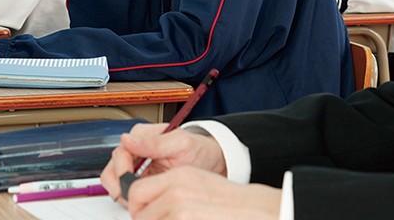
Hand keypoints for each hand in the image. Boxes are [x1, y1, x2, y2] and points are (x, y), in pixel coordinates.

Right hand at [100, 124, 227, 201]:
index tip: (130, 183)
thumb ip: (154, 142)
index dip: (122, 170)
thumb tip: (127, 138)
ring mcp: (137, 164)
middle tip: (132, 198)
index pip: (119, 153)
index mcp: (141, 135)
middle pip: (112, 168)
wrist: (212, 161)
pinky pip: (126, 189)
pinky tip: (145, 199)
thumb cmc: (198, 149)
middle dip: (119, 185)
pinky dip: (131, 197)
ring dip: (122, 192)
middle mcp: (135, 148)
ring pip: (114, 180)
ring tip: (139, 200)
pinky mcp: (141, 177)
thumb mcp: (180, 144)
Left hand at [124, 166, 280, 219]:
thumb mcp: (196, 183)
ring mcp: (181, 213)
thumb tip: (142, 203)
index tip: (141, 213)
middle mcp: (177, 194)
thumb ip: (169, 190)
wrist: (257, 212)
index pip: (136, 191)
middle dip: (143, 219)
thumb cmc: (231, 203)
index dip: (136, 207)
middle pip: (138, 212)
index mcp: (178, 178)